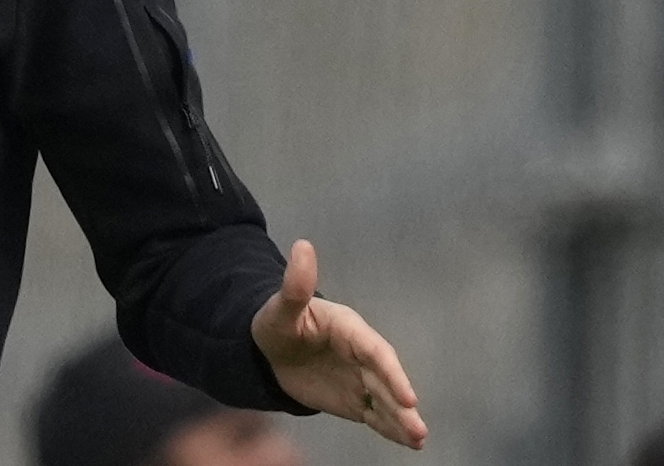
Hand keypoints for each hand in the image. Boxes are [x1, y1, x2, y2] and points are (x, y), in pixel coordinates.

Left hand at [251, 239, 426, 448]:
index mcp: (350, 329)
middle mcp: (361, 355)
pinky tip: (409, 443)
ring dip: (402, 420)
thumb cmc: (276, 323)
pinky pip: (375, 414)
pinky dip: (391, 428)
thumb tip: (302, 245)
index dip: (392, 373)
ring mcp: (360, 378)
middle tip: (419, 428)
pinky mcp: (355, 399)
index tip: (408, 397)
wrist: (268, 349)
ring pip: (385, 400)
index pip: (376, 352)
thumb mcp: (281, 306)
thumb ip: (295, 284)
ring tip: (419, 440)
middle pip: (385, 380)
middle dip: (402, 403)